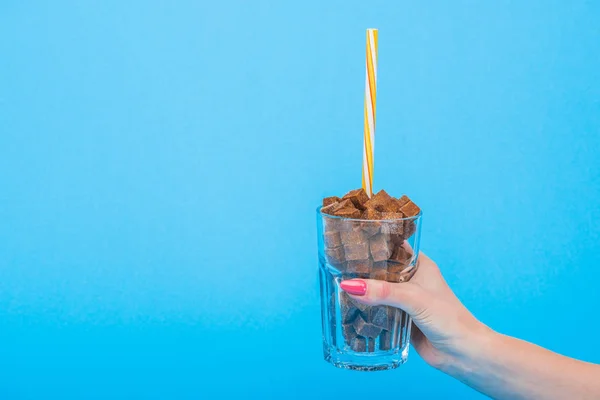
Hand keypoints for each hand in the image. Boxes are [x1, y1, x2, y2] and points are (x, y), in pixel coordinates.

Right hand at [340, 252, 489, 368]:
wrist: (462, 353)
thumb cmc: (449, 318)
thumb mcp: (414, 299)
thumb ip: (383, 292)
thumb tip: (351, 286)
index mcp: (419, 265)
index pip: (392, 247)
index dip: (373, 243)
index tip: (349, 239)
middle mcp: (410, 279)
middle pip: (380, 269)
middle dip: (362, 269)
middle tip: (336, 264)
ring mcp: (404, 299)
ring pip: (377, 290)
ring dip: (362, 290)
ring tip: (336, 283)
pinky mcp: (399, 318)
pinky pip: (378, 310)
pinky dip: (365, 309)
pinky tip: (348, 307)